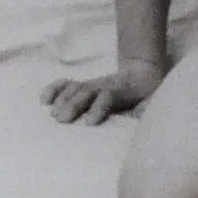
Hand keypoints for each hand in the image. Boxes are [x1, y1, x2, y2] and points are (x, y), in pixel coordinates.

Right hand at [41, 59, 165, 125]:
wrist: (141, 74)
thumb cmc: (147, 94)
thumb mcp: (153, 101)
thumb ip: (147, 109)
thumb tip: (141, 117)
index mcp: (121, 91)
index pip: (108, 97)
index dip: (98, 108)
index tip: (89, 123)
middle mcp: (102, 86)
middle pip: (85, 92)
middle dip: (73, 105)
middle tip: (62, 121)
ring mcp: (91, 84)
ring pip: (74, 88)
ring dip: (62, 100)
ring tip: (53, 116)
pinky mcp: (82, 86)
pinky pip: (65, 84)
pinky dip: (53, 89)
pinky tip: (43, 101)